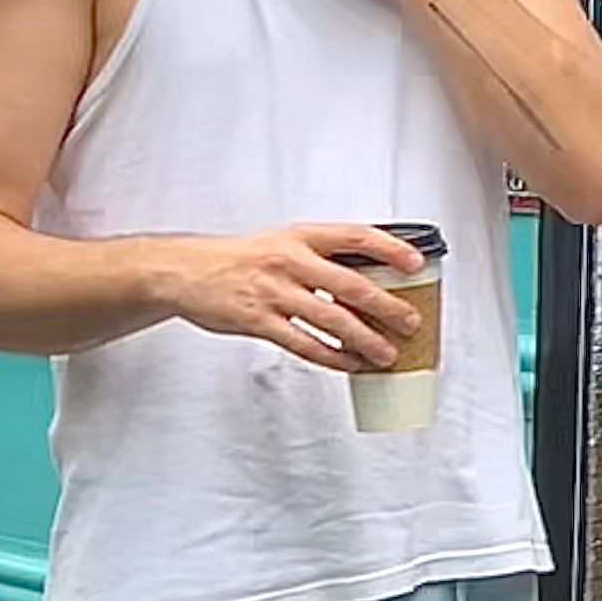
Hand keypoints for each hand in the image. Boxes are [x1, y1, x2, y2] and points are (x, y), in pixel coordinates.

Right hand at [161, 222, 426, 370]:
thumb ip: (322, 256)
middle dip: (387, 307)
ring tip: (387, 354)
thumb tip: (369, 274)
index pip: (355, 236)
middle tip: (410, 322)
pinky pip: (303, 344)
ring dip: (364, 340)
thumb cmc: (240, 257)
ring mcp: (273, 293)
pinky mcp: (258, 322)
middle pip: (350, 285)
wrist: (184, 271)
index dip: (390, 248)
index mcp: (300, 236)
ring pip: (330, 320)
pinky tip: (349, 364)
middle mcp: (289, 262)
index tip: (416, 263)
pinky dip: (331, 357)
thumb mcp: (283, 241)